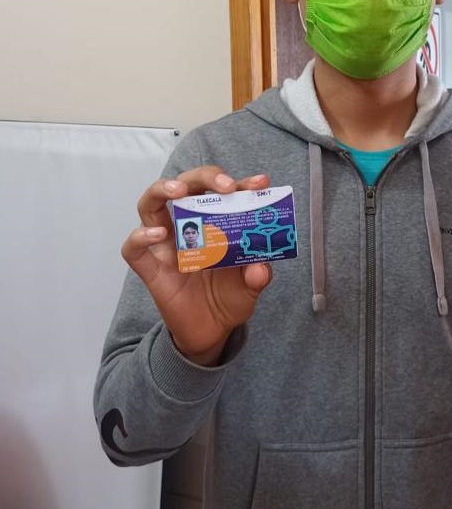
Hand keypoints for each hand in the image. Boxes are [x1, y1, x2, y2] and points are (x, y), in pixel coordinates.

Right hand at [121, 166, 272, 365]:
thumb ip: (258, 275)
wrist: (211, 332)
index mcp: (215, 223)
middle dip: (202, 177)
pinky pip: (134, 250)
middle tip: (224, 184)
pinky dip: (140, 237)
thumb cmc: (230, 298)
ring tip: (178, 190)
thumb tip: (259, 267)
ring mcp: (167, 247)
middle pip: (184, 187)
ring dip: (161, 190)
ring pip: (149, 205)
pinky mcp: (152, 270)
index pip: (224, 194)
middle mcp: (188, 228)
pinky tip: (159, 234)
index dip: (242, 184)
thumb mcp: (252, 286)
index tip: (261, 183)